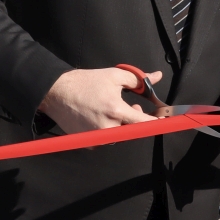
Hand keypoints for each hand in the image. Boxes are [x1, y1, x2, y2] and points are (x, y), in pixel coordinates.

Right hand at [40, 67, 158, 133]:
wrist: (57, 93)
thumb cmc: (85, 82)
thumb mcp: (114, 75)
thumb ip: (138, 79)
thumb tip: (157, 76)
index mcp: (115, 110)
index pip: (143, 122)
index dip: (155, 122)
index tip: (162, 120)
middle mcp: (107, 128)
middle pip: (132, 129)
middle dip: (135, 119)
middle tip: (131, 105)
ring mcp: (97, 138)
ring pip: (119, 135)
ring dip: (121, 124)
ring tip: (112, 109)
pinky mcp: (89, 143)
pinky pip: (106, 140)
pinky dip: (108, 130)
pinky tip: (99, 117)